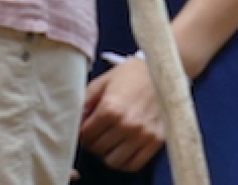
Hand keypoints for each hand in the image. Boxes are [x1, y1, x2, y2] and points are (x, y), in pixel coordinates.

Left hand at [78, 56, 164, 173]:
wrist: (162, 71)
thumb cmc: (130, 75)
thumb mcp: (102, 82)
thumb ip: (85, 102)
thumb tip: (75, 121)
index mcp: (110, 108)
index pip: (85, 135)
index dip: (81, 133)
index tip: (84, 129)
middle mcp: (126, 124)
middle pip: (98, 149)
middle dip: (92, 143)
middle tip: (96, 135)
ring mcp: (142, 135)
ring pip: (114, 161)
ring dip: (107, 154)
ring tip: (109, 142)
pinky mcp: (155, 141)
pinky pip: (134, 165)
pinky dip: (124, 162)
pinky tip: (122, 150)